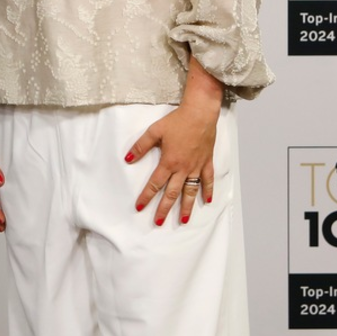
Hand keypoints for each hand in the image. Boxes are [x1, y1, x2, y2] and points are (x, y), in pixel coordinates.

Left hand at [125, 101, 217, 225]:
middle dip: (164, 208)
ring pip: (191, 191)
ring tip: (182, 220)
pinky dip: (208, 191)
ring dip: (186, 207)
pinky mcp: (207, 162)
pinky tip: (206, 201)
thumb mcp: (154, 131)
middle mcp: (183, 168)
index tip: (140, 208)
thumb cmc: (177, 121)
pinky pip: (208, 180)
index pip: (155, 184)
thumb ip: (140, 146)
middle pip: (172, 193)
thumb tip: (128, 159)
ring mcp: (197, 167)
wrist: (200, 113)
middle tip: (158, 222)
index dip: (146, 197)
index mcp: (169, 162)